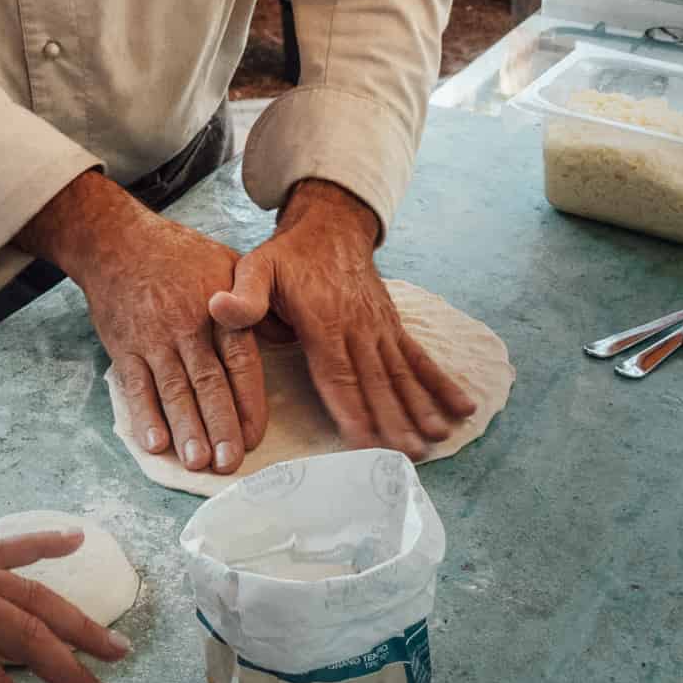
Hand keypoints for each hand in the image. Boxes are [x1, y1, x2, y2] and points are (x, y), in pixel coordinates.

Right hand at [35, 181, 265, 474]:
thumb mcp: (229, 264)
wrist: (118, 241)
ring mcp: (154, 338)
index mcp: (220, 310)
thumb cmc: (179, 256)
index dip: (249, 401)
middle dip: (220, 425)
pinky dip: (144, 416)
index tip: (256, 435)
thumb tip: (288, 337)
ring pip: (174, 390)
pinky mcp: (124, 346)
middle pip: (208, 382)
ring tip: (197, 462)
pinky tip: (155, 443)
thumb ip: (257, 304)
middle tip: (230, 461)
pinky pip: (135, 387)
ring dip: (186, 428)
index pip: (240, 361)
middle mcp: (188, 325)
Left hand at [211, 178, 475, 459]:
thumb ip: (244, 293)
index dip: (352, 407)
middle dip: (394, 420)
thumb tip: (219, 307)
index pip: (338, 372)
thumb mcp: (258, 267)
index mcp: (323, 321)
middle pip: (376, 382)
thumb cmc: (289, 257)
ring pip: (402, 374)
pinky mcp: (394, 327)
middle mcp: (357, 328)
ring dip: (421, 407)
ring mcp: (380, 329)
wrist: (331, 227)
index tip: (365, 440)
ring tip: (439, 438)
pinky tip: (462, 407)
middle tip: (410, 454)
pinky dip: (441, 383)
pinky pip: (419, 358)